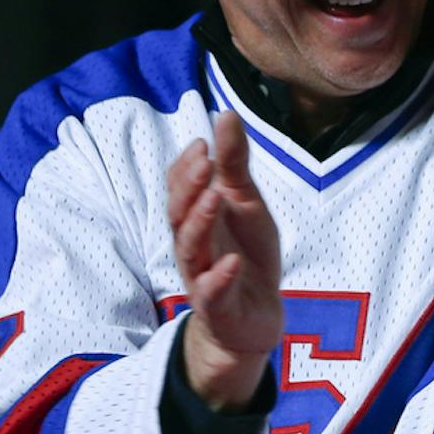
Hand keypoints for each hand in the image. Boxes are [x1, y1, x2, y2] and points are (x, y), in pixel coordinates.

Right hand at [167, 111, 283, 407]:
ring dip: (198, 223)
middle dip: (188, 187)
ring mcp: (202, 276)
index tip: (201, 143)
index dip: (186, 166)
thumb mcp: (246, 204)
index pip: (180, 187)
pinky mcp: (218, 307)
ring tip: (213, 199)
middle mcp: (193, 244)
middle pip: (178, 214)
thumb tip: (226, 115)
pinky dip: (219, 277)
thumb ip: (234, 164)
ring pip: (190, 249)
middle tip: (203, 161)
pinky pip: (212, 292)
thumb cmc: (246, 254)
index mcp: (197, 217)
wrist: (255, 318)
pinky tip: (231, 262)